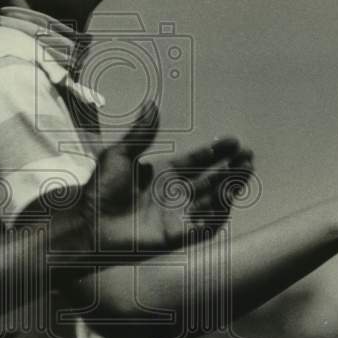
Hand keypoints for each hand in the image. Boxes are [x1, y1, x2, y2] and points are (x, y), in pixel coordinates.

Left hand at [82, 101, 253, 251]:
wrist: (90, 224)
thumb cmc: (100, 190)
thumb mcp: (120, 154)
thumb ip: (141, 132)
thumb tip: (151, 103)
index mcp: (162, 173)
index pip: (196, 160)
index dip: (215, 151)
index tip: (232, 141)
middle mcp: (174, 193)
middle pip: (211, 179)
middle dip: (230, 168)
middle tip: (248, 155)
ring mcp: (177, 215)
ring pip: (212, 199)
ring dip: (230, 186)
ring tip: (245, 171)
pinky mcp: (177, 235)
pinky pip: (204, 225)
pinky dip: (217, 212)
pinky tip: (226, 197)